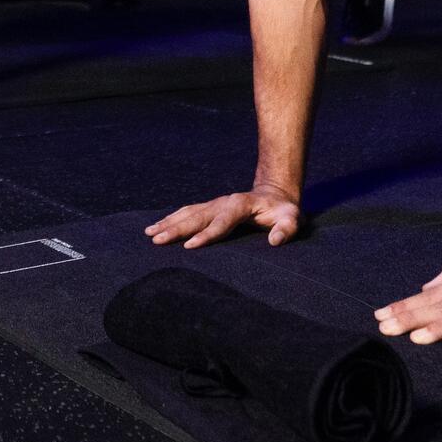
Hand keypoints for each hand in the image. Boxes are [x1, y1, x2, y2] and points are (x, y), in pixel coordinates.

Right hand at [145, 185, 301, 248]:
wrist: (274, 195)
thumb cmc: (283, 212)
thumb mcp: (292, 219)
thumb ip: (287, 228)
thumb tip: (276, 240)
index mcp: (241, 204)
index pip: (222, 221)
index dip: (207, 234)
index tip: (190, 246)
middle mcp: (223, 202)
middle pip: (197, 216)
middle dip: (177, 229)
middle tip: (157, 240)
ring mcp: (214, 204)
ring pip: (187, 213)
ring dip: (168, 223)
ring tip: (149, 234)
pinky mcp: (209, 208)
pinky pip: (186, 212)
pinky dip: (170, 219)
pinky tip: (156, 227)